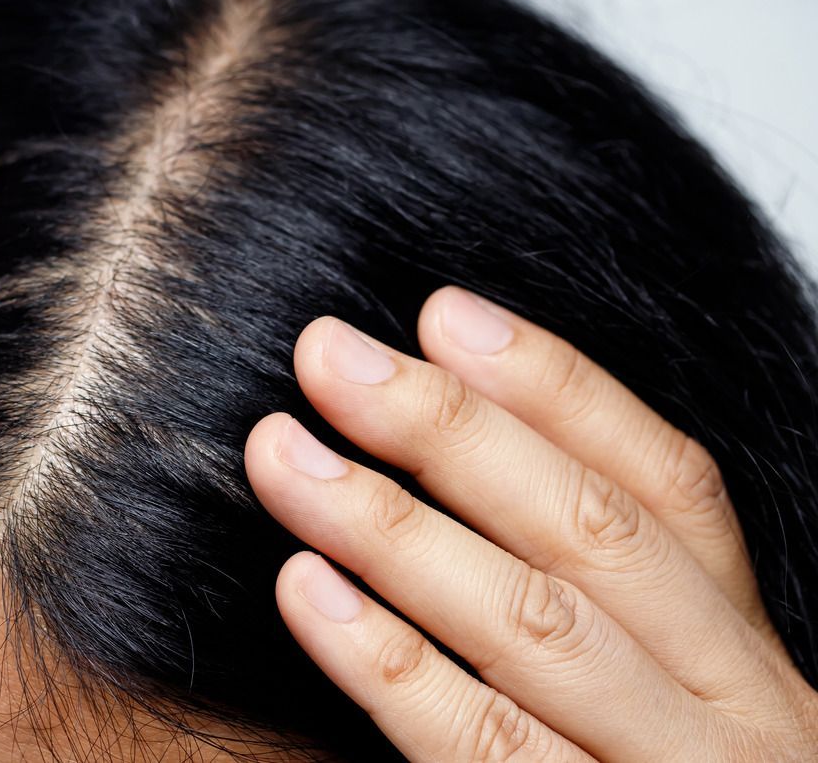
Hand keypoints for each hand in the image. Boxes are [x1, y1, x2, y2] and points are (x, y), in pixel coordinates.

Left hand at [245, 287, 817, 760]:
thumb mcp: (667, 694)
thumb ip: (594, 594)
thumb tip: (445, 438)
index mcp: (746, 654)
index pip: (667, 486)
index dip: (556, 388)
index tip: (440, 311)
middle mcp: (732, 715)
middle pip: (589, 537)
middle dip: (449, 433)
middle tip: (325, 353)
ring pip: (535, 629)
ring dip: (394, 529)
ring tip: (283, 453)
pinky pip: (487, 754)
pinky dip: (393, 668)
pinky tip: (309, 595)